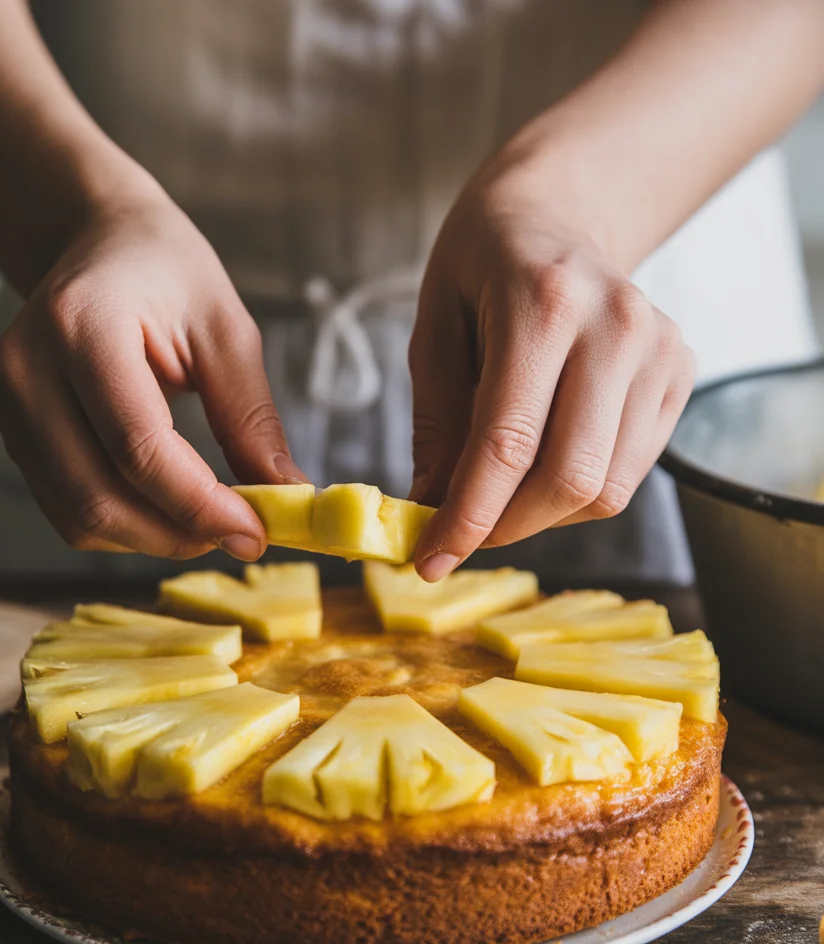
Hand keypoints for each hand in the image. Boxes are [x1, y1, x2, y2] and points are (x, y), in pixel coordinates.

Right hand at [0, 191, 304, 559]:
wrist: (99, 244)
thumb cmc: (167, 274)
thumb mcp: (226, 329)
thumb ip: (251, 417)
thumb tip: (286, 495)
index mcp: (82, 323)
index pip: (137, 445)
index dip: (199, 504)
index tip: (256, 531)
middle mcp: (27, 367)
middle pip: (98, 495)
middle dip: (178, 533)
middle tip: (242, 535)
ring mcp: (8, 403)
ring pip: (77, 515)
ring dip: (153, 538)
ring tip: (211, 521)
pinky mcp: (12, 432)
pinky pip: (66, 509)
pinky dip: (126, 528)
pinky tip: (169, 508)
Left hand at [408, 163, 695, 580]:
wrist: (556, 213)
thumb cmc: (482, 268)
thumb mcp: (434, 330)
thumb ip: (436, 424)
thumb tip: (435, 512)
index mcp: (545, 301)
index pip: (508, 442)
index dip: (468, 517)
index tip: (431, 561)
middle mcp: (617, 325)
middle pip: (570, 478)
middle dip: (506, 527)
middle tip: (461, 536)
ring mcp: (660, 349)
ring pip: (605, 488)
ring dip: (541, 515)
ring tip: (500, 492)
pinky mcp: (680, 372)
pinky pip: (628, 473)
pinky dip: (577, 492)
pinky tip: (544, 462)